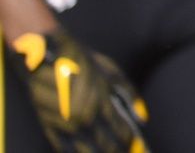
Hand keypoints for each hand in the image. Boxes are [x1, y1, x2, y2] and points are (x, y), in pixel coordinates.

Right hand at [9, 29, 149, 152]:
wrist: (45, 57)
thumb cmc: (82, 61)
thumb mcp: (111, 72)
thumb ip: (129, 95)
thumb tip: (143, 117)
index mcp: (102, 103)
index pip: (121, 131)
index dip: (130, 143)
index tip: (138, 149)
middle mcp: (84, 117)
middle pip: (105, 144)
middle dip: (116, 151)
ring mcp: (66, 124)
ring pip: (86, 149)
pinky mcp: (49, 126)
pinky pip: (64, 147)